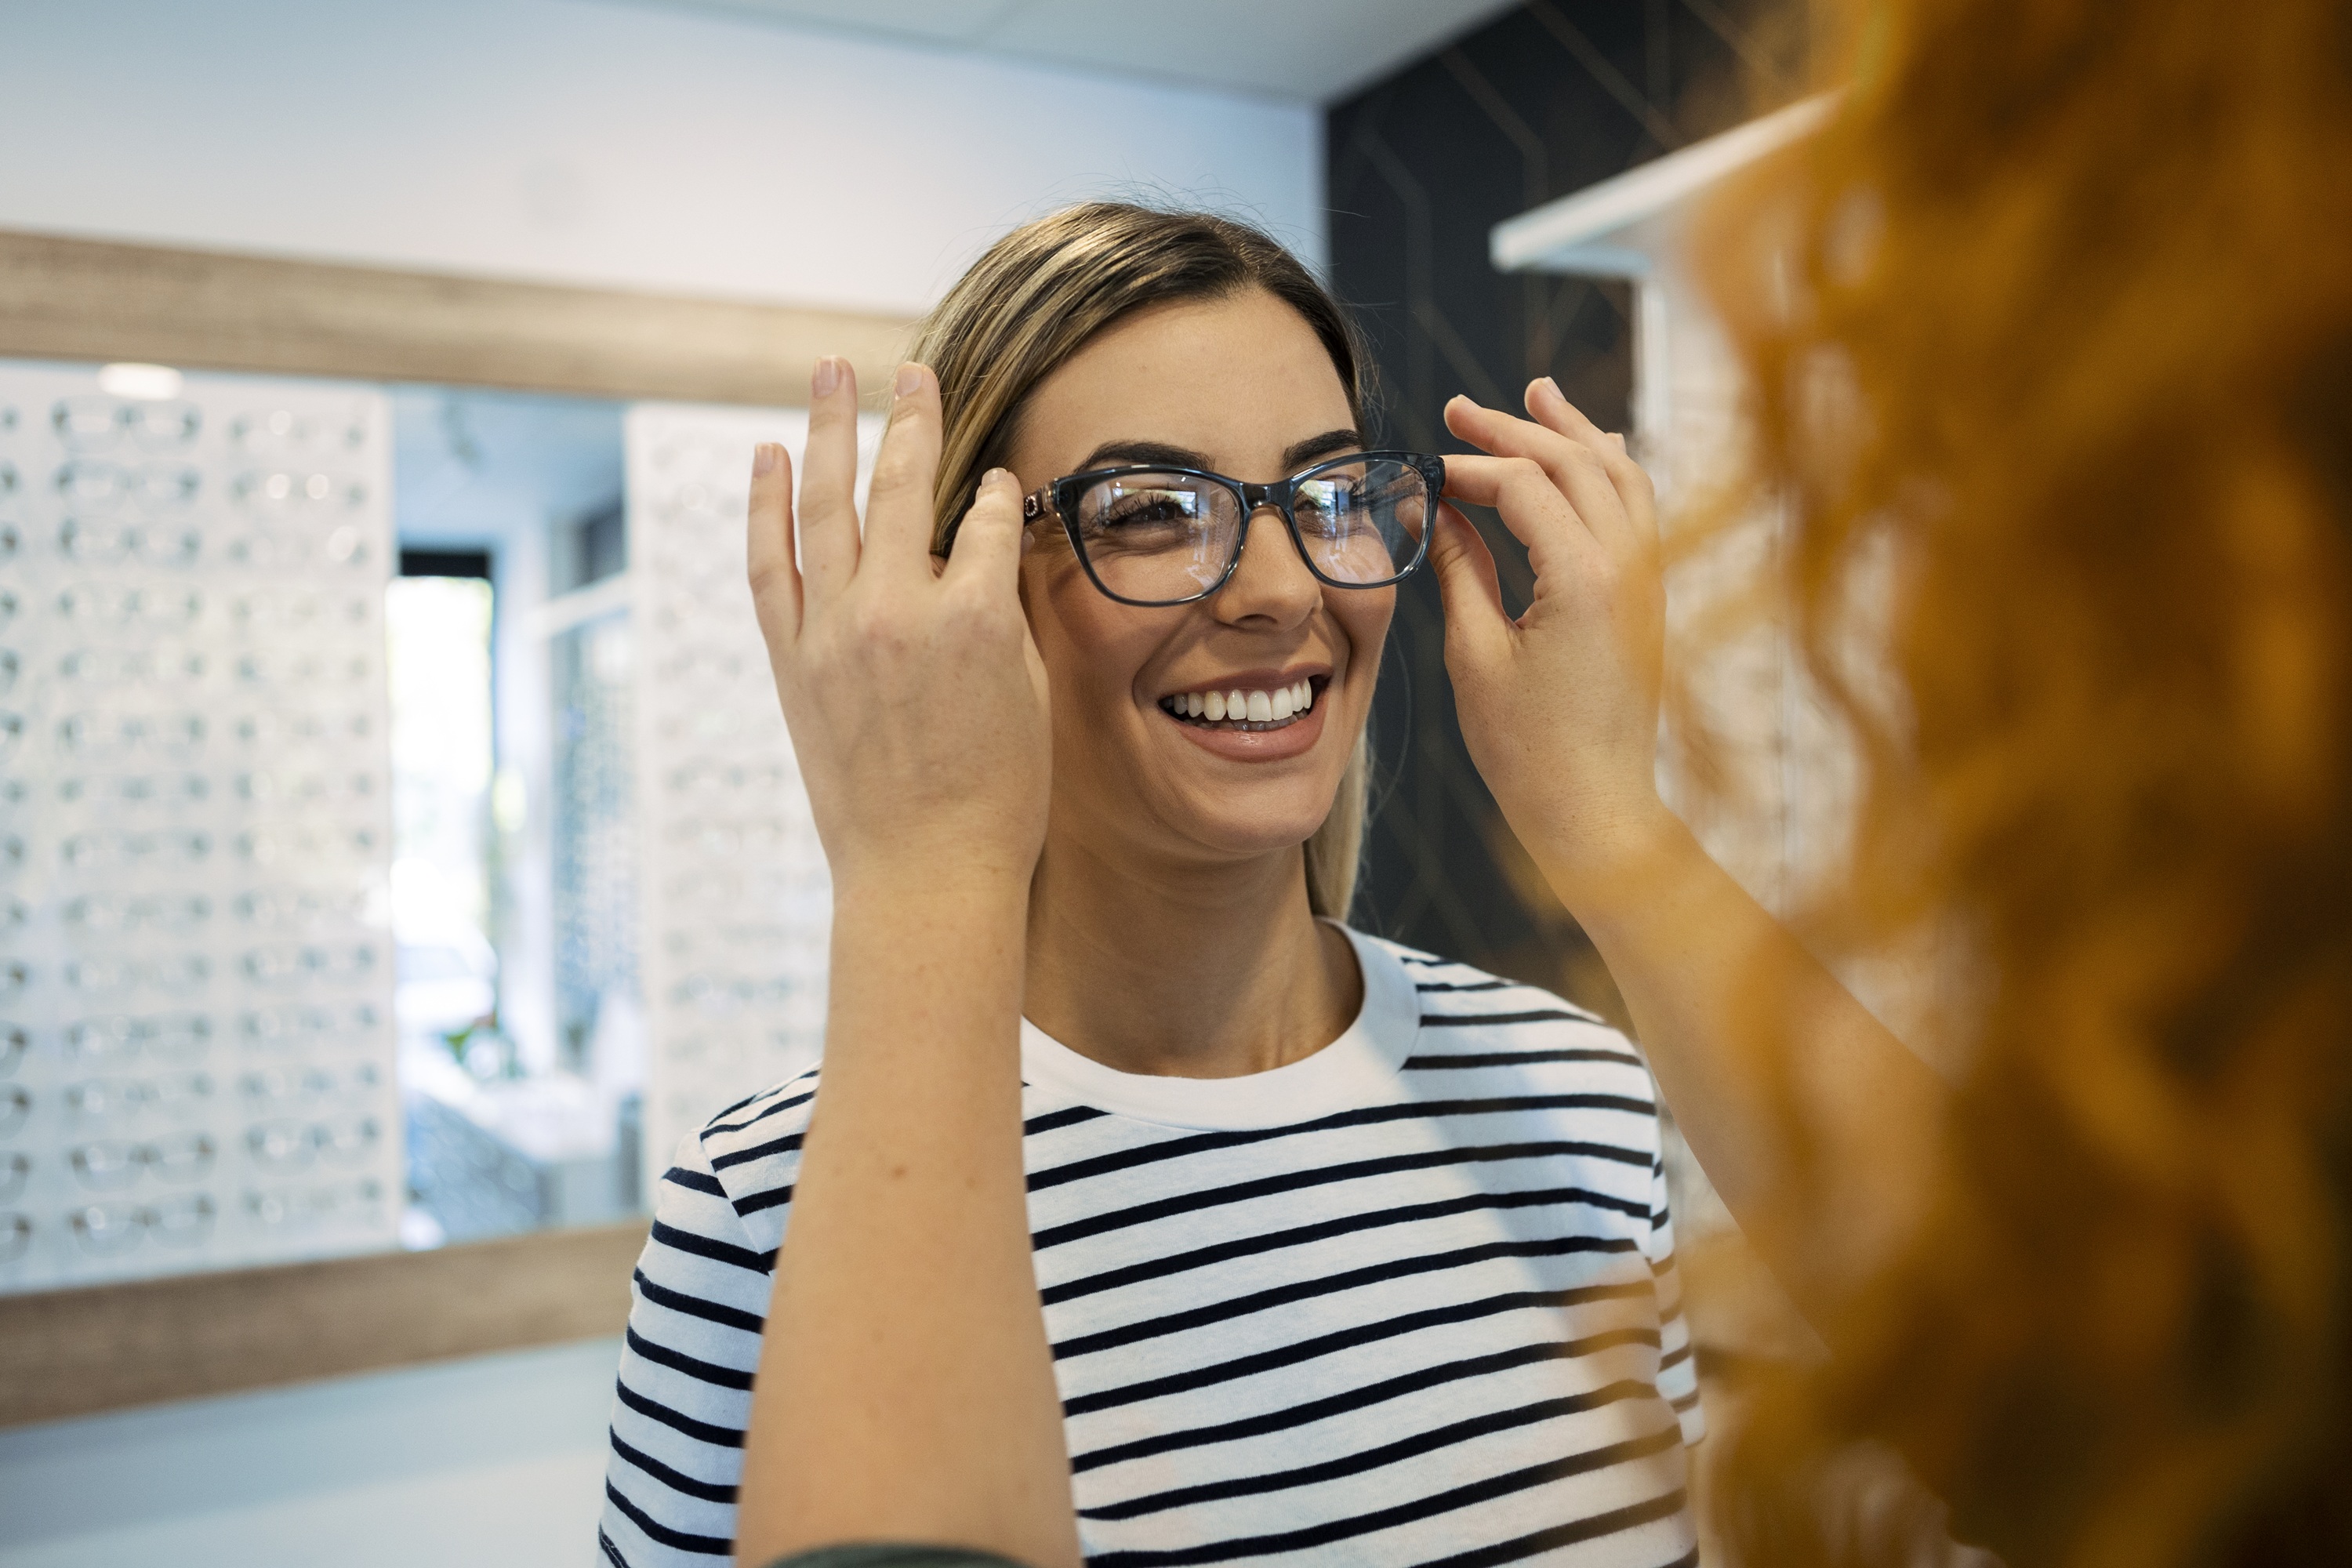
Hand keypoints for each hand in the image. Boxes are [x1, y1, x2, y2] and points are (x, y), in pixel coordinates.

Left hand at [748, 358, 1050, 894]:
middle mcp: (897, 611)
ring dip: (827, 430)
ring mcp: (834, 633)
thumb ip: (1003, 614)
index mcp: (974, 618)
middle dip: (911, 419)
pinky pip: (769, 564)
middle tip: (913, 373)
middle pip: (903, 486)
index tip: (999, 483)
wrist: (924, 875)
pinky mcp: (791, 661)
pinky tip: (766, 454)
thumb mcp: (1030, 696)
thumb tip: (985, 557)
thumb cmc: (999, 799)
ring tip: (831, 373)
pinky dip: (763, 505)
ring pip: (826, 505)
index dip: (998, 496)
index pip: (986, 520)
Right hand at [1432, 378, 1670, 912]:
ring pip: (1620, 474)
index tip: (1424, 470)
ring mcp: (1649, 579)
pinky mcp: (1649, 598)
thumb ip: (1459, 570)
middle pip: (1574, 462)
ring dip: (1574, 432)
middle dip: (1515, 428)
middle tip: (1460, 407)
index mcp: (1583, 579)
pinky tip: (1590, 451)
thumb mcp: (1475, 657)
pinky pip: (1639, 509)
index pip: (1523, 485)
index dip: (1469, 466)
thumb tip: (1434, 510)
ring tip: (1537, 395)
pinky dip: (1609, 470)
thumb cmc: (1528, 750)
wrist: (1596, 810)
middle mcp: (1629, 566)